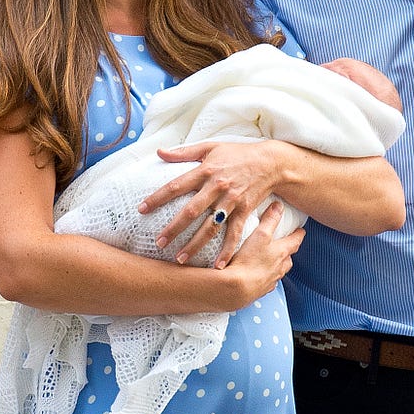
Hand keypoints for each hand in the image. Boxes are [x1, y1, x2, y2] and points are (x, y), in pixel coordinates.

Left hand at [139, 141, 283, 267]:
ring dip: (195, 245)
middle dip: (174, 229)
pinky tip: (217, 266)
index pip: (176, 186)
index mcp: (206, 170)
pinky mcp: (245, 211)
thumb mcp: (210, 147)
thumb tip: (159, 152)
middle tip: (158, 242)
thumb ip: (183, 152)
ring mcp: (232, 201)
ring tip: (180, 259)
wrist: (271, 162)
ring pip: (210, 227)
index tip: (141, 209)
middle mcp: (217, 187)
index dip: (157, 198)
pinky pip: (235, 234)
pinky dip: (227, 251)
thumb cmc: (238, 154)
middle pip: (191, 211)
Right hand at [221, 201, 302, 303]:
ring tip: (270, 261)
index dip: (298, 234)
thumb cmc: (249, 261)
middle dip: (288, 252)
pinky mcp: (260, 290)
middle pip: (288, 258)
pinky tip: (257, 276)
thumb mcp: (260, 234)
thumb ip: (270, 220)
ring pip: (279, 271)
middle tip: (285, 246)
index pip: (295, 241)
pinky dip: (265, 278)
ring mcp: (270, 281)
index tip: (301, 230)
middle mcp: (279, 268)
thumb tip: (279, 206)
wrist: (237, 289)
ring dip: (277, 266)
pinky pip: (267, 283)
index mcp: (282, 253)